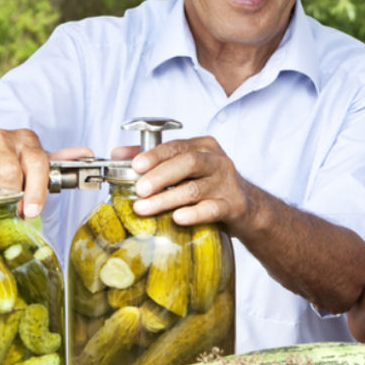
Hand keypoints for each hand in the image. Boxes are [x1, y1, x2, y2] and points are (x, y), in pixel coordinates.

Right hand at [0, 128, 91, 217]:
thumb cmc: (6, 164)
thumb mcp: (32, 162)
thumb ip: (57, 161)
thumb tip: (86, 153)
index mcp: (26, 140)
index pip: (37, 163)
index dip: (36, 191)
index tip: (31, 212)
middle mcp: (2, 138)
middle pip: (11, 174)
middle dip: (13, 199)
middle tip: (12, 213)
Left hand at [111, 137, 253, 228]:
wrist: (245, 206)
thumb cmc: (209, 184)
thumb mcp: (185, 167)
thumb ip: (154, 158)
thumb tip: (119, 154)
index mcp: (204, 147)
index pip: (176, 146)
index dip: (155, 155)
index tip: (135, 166)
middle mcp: (217, 161)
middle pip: (188, 163)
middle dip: (160, 176)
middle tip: (139, 189)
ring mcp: (226, 183)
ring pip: (195, 188)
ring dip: (167, 199)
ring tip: (144, 208)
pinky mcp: (233, 205)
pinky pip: (213, 209)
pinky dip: (194, 213)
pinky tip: (178, 218)